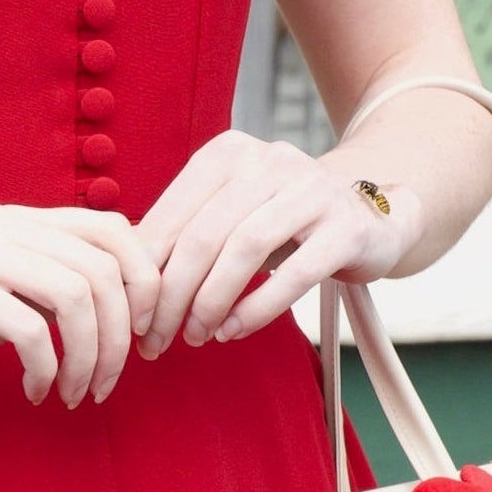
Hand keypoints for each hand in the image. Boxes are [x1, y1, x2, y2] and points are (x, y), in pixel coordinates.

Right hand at [0, 202, 152, 405]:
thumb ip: (42, 288)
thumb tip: (115, 308)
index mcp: (16, 221)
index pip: (115, 230)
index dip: (145, 284)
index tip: (142, 341)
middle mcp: (0, 224)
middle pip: (103, 269)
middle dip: (121, 337)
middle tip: (108, 383)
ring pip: (73, 296)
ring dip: (88, 358)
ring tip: (73, 395)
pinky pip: (27, 327)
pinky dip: (45, 369)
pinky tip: (34, 393)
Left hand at [126, 132, 420, 354]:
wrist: (372, 217)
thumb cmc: (283, 225)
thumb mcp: (229, 218)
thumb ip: (182, 237)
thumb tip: (120, 280)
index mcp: (228, 153)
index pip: (172, 215)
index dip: (146, 272)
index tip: (132, 318)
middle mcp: (270, 160)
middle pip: (203, 234)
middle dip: (173, 295)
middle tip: (157, 338)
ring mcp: (312, 189)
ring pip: (244, 249)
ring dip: (211, 302)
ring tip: (197, 336)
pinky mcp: (346, 227)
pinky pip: (295, 273)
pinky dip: (257, 308)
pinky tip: (233, 331)